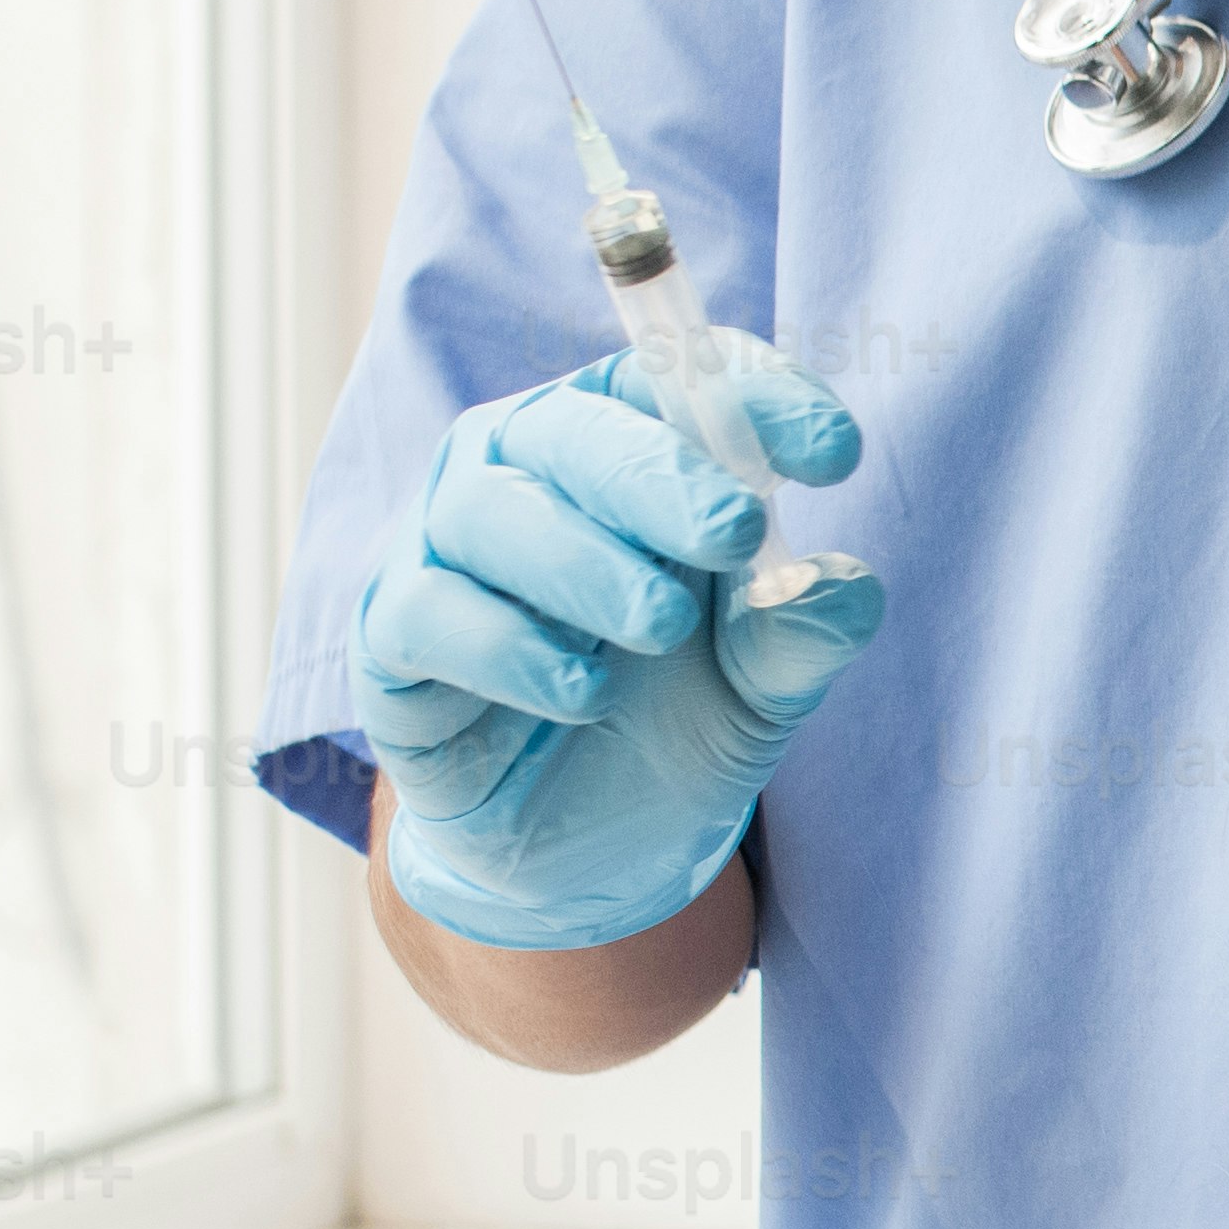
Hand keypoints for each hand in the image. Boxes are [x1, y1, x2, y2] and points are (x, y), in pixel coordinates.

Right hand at [352, 346, 884, 952]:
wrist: (594, 850)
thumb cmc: (677, 719)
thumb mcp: (763, 687)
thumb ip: (801, 633)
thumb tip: (835, 583)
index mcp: (629, 443)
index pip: (678, 378)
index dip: (753, 397)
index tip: (836, 453)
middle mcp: (524, 466)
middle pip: (574, 428)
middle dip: (660, 476)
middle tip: (734, 531)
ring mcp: (447, 544)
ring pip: (492, 510)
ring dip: (587, 562)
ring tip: (662, 626)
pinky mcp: (393, 634)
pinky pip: (430, 612)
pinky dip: (510, 648)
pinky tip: (583, 690)